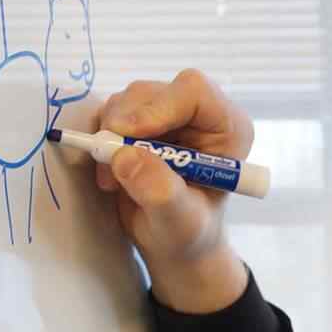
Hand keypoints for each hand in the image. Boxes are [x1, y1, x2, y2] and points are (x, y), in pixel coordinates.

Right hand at [91, 69, 251, 313]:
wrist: (172, 240)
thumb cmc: (187, 233)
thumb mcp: (179, 222)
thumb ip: (159, 191)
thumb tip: (125, 156)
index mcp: (228, 129)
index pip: (194, 91)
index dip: (157, 107)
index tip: (128, 136)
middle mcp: (200, 114)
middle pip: (152, 93)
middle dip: (124, 125)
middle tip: (111, 163)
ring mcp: (169, 113)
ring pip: (127, 100)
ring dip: (110, 137)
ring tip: (116, 179)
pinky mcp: (143, 121)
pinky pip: (112, 113)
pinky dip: (103, 139)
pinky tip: (113, 172)